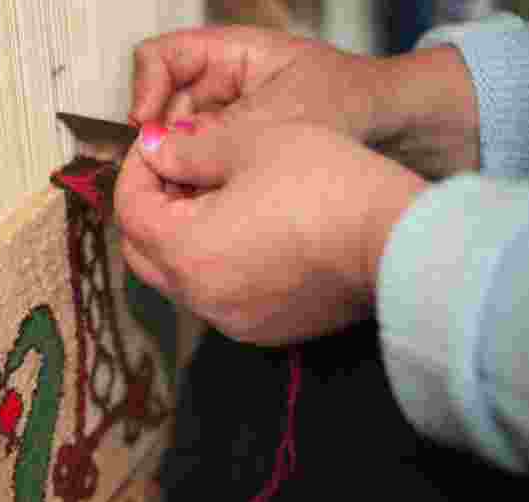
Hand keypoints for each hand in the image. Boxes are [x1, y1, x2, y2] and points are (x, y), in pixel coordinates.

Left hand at [114, 115, 426, 345]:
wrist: (398, 241)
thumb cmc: (326, 185)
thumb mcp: (250, 144)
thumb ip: (188, 151)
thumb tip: (154, 153)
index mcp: (185, 252)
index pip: (130, 212)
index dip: (135, 171)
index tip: (155, 146)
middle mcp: (200, 299)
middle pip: (144, 253)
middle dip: (150, 210)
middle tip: (176, 173)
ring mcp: (232, 321)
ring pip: (180, 278)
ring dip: (182, 240)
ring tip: (215, 199)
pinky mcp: (265, 331)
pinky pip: (219, 297)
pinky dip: (216, 266)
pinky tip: (248, 234)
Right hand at [131, 26, 478, 177]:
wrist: (402, 132)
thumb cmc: (353, 102)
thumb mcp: (277, 116)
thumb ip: (214, 136)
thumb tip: (155, 152)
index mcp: (230, 57)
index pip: (163, 59)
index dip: (146, 87)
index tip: (144, 125)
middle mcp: (224, 89)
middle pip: (164, 110)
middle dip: (161, 144)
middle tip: (160, 176)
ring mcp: (230, 125)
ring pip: (180, 148)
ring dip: (178, 173)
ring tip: (184, 199)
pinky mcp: (240, 161)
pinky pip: (204, 173)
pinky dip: (200, 190)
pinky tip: (205, 209)